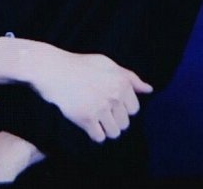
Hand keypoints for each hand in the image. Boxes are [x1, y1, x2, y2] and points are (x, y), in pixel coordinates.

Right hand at [33, 50, 152, 143]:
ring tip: (94, 117)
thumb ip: (130, 77)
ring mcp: (100, 107)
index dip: (121, 107)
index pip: (134, 109)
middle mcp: (114, 95)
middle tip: (98, 109)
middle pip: (125, 123)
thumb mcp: (107, 64)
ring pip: (114, 133)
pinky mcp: (86, 118)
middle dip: (113, 119)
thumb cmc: (80, 65)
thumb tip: (149, 90)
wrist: (53, 69)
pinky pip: (99, 137)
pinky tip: (87, 122)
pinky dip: (94, 133)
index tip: (108, 101)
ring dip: (105, 128)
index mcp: (121, 81)